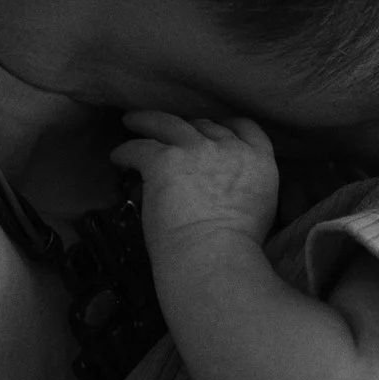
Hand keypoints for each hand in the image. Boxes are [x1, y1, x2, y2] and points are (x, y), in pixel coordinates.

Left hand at [110, 110, 279, 248]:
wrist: (213, 258)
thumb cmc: (235, 251)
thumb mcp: (260, 212)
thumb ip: (245, 190)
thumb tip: (220, 191)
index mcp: (259, 162)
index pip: (246, 128)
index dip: (228, 125)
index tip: (215, 128)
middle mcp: (230, 148)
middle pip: (206, 126)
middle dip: (189, 129)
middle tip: (173, 137)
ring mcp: (196, 150)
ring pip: (168, 123)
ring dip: (148, 121)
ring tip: (133, 121)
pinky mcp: (164, 160)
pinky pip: (138, 148)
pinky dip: (125, 152)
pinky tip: (118, 157)